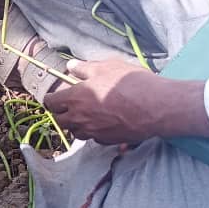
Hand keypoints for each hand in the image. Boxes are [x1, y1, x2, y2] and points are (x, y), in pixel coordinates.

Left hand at [43, 59, 208, 144]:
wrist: (156, 106)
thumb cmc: (131, 83)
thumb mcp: (107, 67)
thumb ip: (85, 68)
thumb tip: (70, 66)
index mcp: (75, 98)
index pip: (51, 103)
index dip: (51, 99)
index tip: (55, 96)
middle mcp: (79, 118)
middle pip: (60, 121)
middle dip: (61, 113)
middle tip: (69, 106)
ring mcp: (92, 132)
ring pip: (75, 132)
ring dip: (76, 124)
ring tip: (86, 115)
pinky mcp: (106, 141)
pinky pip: (93, 138)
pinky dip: (94, 131)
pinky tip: (103, 123)